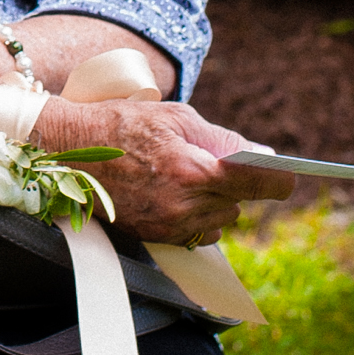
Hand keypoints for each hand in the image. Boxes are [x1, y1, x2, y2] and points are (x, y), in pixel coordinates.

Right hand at [30, 98, 298, 246]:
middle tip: (203, 161)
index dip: (279, 178)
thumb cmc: (124, 124)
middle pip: (240, 203)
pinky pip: (197, 232)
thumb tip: (264, 157)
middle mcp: (186, 204)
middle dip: (233, 184)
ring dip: (213, 201)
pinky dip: (193, 216)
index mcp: (195, 169)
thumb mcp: (176, 117)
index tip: (284, 174)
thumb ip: (223, 139)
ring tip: (180, 176)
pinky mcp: (157, 237)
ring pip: (221, 219)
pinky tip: (169, 193)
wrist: (69, 151)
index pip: (264, 184)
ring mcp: (171, 225)